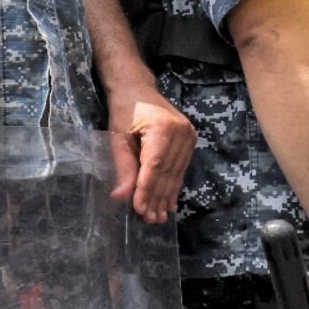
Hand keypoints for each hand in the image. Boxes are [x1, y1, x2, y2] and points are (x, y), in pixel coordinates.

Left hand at [106, 86, 195, 223]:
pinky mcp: (190, 138)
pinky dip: (174, 185)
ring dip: (167, 196)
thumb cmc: (123, 111)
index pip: (154, 167)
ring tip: (159, 217)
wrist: (137, 88)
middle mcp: (181, 132)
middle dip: (157, 198)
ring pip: (176, 173)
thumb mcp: (117, 138)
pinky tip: (170, 202)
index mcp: (162, 129)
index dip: (147, 190)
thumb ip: (123, 167)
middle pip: (167, 173)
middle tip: (150, 220)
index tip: (140, 210)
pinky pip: (181, 167)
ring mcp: (189, 135)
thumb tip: (122, 197)